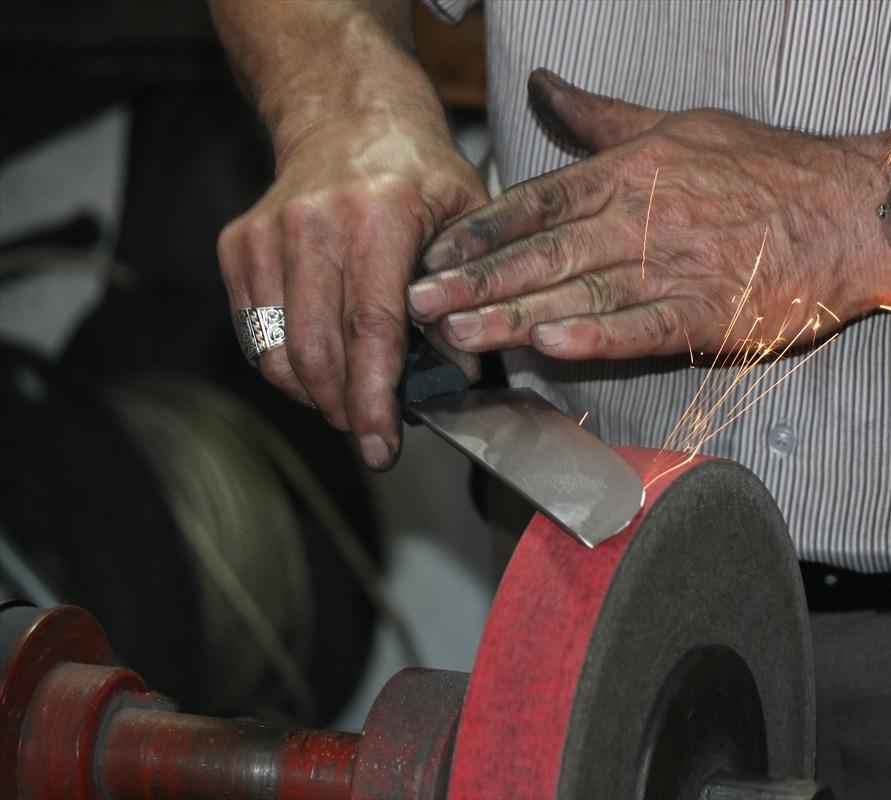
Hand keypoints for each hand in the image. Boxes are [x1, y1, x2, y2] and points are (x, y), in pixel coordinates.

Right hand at [218, 114, 486, 468]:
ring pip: (280, 354)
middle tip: (371, 434)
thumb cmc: (416, 172)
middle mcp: (313, 225)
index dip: (373, 398)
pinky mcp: (237, 248)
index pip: (371, 330)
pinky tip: (321, 368)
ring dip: (315, 396)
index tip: (380, 445)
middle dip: (345, 410)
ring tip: (349, 402)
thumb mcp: (465, 218)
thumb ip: (467, 292)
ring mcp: (266, 236)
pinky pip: (256, 336)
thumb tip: (458, 373)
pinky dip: (286, 368)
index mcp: (378, 217)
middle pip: (319, 353)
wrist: (346, 119)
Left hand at [407, 69, 890, 360]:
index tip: (435, 251)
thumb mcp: (678, 125)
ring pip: (581, 294)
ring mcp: (675, 267)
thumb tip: (544, 87)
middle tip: (420, 302)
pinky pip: (644, 328)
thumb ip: (601, 119)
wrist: (853, 209)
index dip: (481, 229)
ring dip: (516, 317)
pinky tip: (553, 349)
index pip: (537, 200)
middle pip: (544, 252)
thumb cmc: (769, 167)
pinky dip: (599, 339)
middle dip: (476, 280)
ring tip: (461, 336)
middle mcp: (642, 219)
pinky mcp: (709, 312)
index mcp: (631, 172)